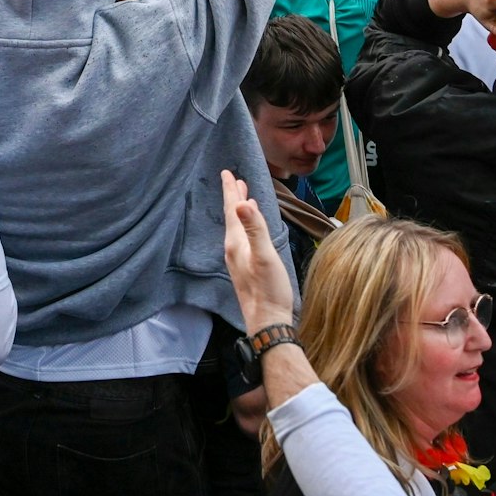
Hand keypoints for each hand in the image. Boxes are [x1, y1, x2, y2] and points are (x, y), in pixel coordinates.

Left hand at [221, 172, 294, 330]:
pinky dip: (245, 225)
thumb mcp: (265, 256)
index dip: (231, 191)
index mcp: (236, 242)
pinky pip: (242, 237)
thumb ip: (255, 229)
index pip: (231, 210)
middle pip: (232, 216)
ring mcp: (238, 259)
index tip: (227, 173)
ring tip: (242, 197)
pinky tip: (250, 227)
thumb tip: (241, 203)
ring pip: (236, 226)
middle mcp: (233, 249)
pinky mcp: (245, 267)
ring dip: (239, 210)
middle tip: (233, 178)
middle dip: (233, 196)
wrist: (267, 322)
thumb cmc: (269, 291)